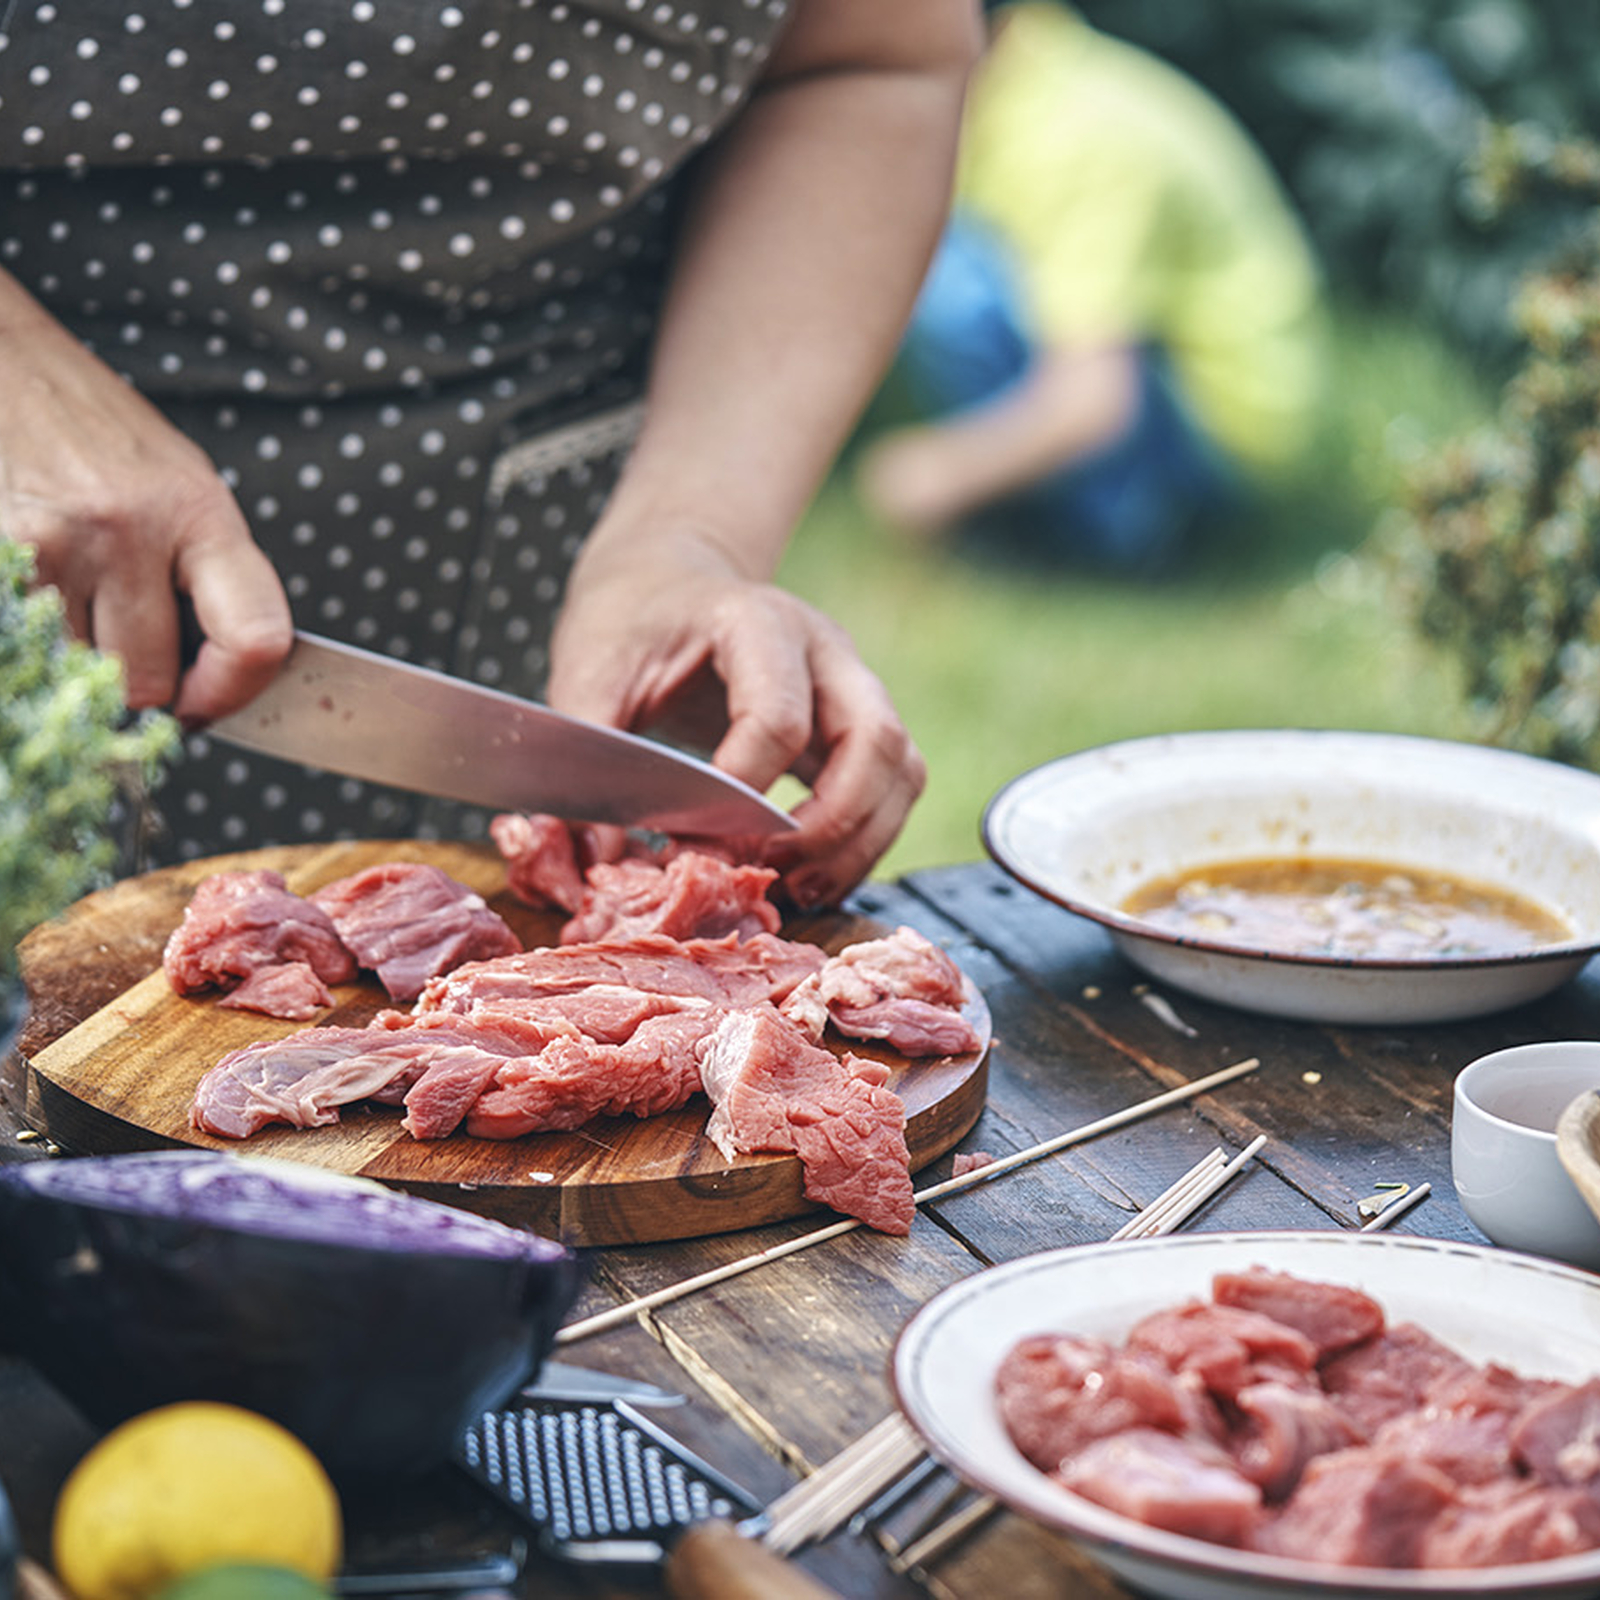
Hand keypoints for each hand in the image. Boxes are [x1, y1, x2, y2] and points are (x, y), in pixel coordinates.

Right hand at [0, 271, 290, 722]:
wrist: (10, 365)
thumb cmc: (108, 437)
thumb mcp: (188, 490)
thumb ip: (210, 577)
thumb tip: (218, 676)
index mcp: (202, 514)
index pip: (254, 638)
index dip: (234, 691)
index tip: (209, 701)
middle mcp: (132, 530)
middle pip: (148, 679)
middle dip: (142, 686)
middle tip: (130, 654)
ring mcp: (58, 542)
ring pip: (81, 672)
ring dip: (82, 662)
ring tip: (82, 606)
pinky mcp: (1, 548)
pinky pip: (26, 639)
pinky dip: (35, 638)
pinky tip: (44, 597)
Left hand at [548, 535, 924, 903]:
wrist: (666, 586)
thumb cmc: (629, 627)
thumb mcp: (587, 676)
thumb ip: (593, 760)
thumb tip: (600, 856)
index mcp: (755, 621)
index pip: (778, 718)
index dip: (741, 793)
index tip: (692, 839)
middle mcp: (824, 648)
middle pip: (874, 739)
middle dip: (830, 825)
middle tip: (769, 872)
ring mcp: (852, 684)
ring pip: (901, 769)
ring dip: (859, 842)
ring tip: (799, 890)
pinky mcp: (858, 724)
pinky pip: (895, 786)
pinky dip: (864, 841)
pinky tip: (812, 876)